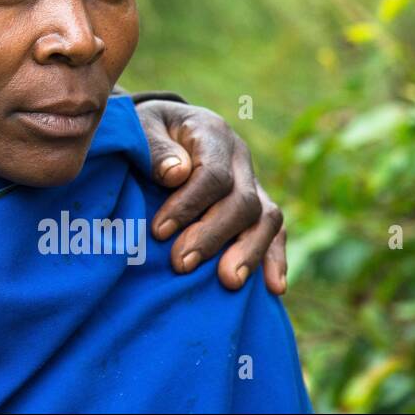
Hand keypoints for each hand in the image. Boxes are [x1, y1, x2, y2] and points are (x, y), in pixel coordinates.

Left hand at [135, 99, 287, 294]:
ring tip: (228, 282)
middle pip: (242, 201)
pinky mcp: (256, 203)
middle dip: (212, 236)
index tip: (159, 231)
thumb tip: (176, 174)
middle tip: (181, 264)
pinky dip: (274, 258)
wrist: (163, 126)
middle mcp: (239, 157)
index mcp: (211, 133)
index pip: (213, 175)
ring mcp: (251, 181)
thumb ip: (155, 147)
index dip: (188, 205)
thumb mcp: (140, 126)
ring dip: (248, 252)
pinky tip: (273, 288)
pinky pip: (274, 231)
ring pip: (265, 219)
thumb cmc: (144, 129)